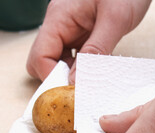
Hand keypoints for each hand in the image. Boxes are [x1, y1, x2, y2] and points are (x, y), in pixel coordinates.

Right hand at [26, 0, 150, 82]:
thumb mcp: (114, 20)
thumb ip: (95, 50)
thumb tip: (76, 81)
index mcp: (59, 16)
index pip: (40, 56)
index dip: (52, 77)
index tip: (70, 92)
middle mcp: (59, 23)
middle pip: (42, 60)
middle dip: (56, 77)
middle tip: (79, 88)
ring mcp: (69, 28)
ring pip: (56, 60)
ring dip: (69, 74)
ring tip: (90, 80)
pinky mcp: (81, 34)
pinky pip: (72, 56)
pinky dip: (79, 67)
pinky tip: (93, 71)